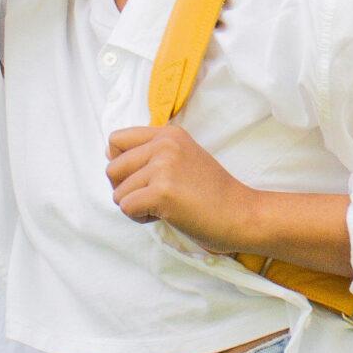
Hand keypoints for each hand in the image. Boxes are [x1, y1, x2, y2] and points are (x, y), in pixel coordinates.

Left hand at [106, 124, 256, 254]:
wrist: (243, 214)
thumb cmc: (213, 194)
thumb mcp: (184, 158)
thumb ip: (152, 153)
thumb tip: (109, 157)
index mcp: (168, 134)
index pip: (116, 140)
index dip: (120, 164)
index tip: (139, 178)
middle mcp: (164, 145)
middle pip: (112, 168)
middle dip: (125, 189)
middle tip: (153, 198)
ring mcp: (163, 167)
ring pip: (118, 192)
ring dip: (136, 206)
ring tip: (164, 207)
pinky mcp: (162, 192)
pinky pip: (126, 207)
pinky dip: (140, 218)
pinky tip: (164, 216)